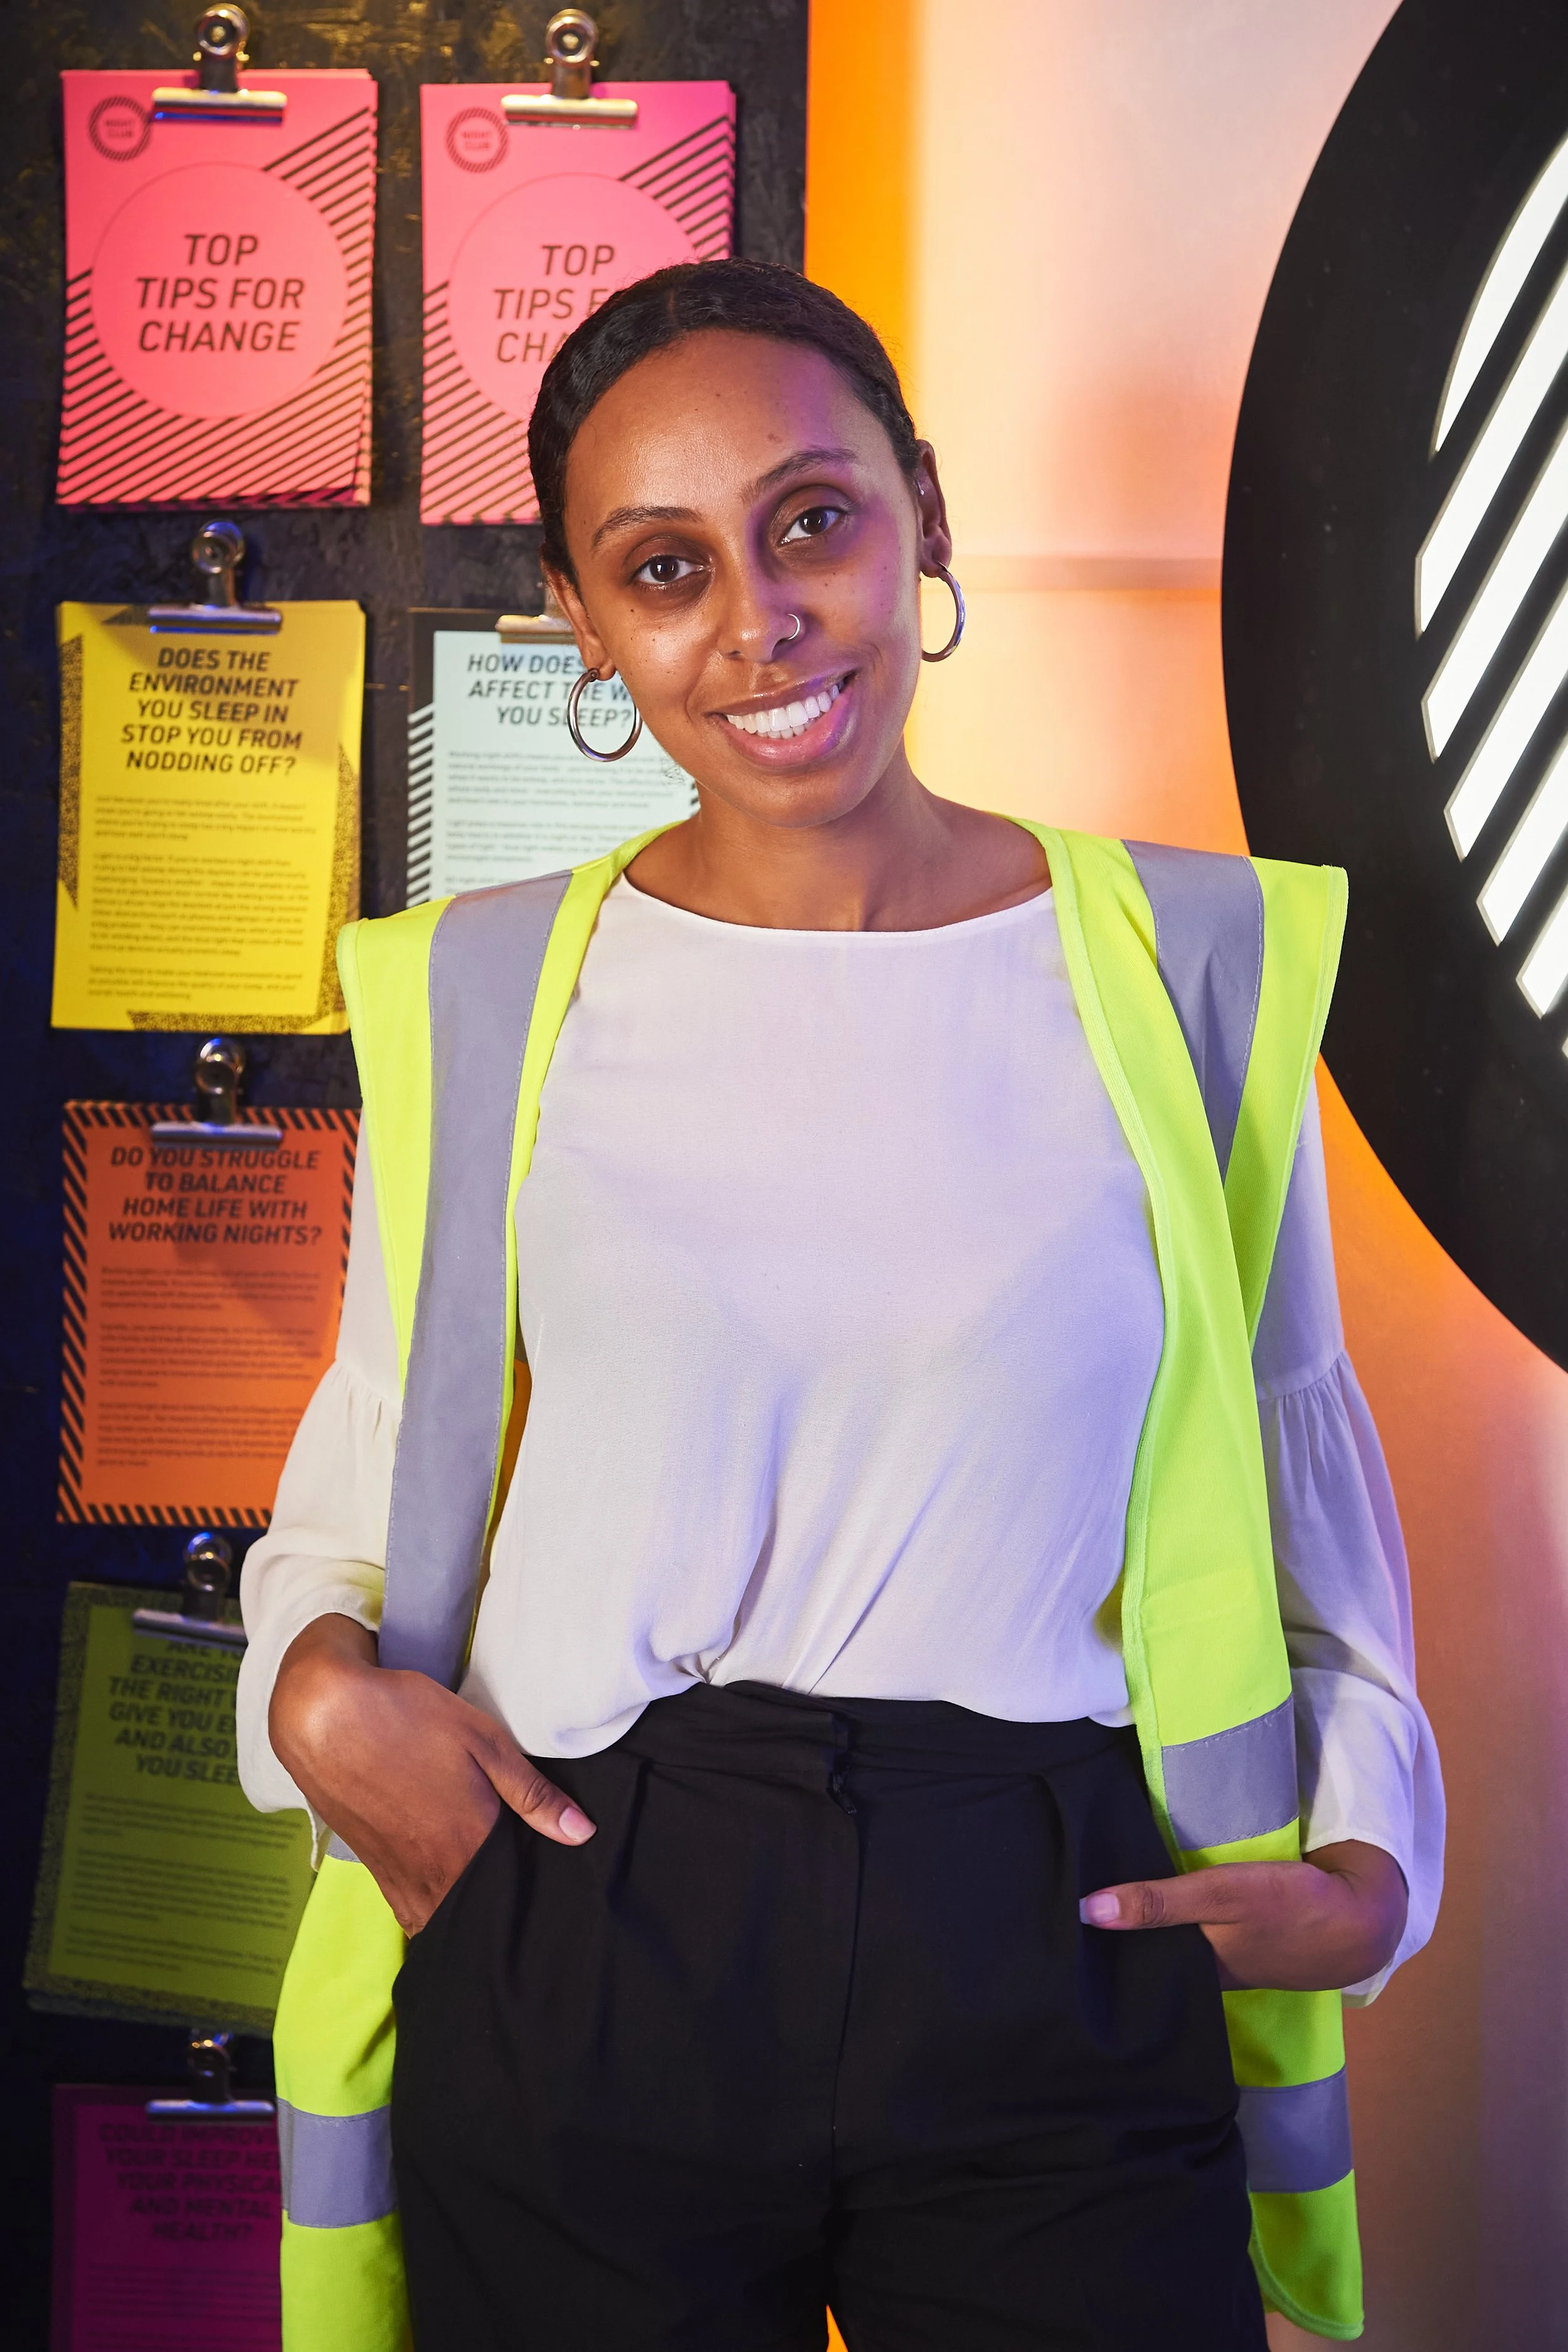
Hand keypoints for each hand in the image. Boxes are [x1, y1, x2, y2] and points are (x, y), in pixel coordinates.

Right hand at [268, 1614, 594, 1934]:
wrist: (323, 1715)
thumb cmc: (408, 1719)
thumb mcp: (482, 1741)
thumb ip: (532, 1794)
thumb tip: (581, 1834)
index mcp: (467, 1845)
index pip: (514, 1897)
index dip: (537, 1893)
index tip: (555, 1888)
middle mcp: (431, 1876)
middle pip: (478, 1917)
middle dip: (501, 1912)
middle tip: (523, 1887)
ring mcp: (397, 1879)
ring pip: (442, 1920)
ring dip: (465, 1913)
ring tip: (488, 1889)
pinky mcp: (374, 1871)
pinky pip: (411, 1911)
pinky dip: (433, 1907)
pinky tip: (448, 1882)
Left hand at [1078, 1840, 1407, 1990]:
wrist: (1364, 1918)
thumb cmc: (1290, 1908)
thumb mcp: (1221, 1897)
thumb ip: (1159, 1903)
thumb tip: (1084, 1912)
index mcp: (1194, 1973)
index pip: (1130, 1966)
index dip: (1093, 1949)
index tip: (1052, 1928)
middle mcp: (1204, 1972)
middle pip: (1147, 1955)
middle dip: (1111, 1936)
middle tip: (1060, 1902)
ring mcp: (1227, 1958)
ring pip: (1171, 1943)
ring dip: (1143, 1922)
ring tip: (1093, 1893)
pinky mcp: (1245, 1939)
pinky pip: (1196, 1929)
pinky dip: (1175, 1914)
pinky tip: (1152, 1891)